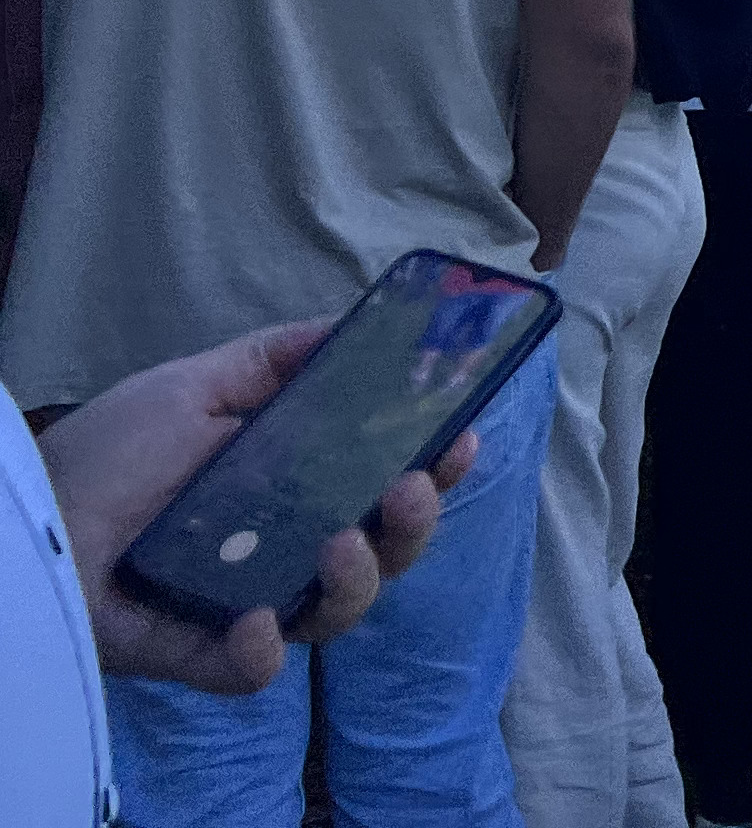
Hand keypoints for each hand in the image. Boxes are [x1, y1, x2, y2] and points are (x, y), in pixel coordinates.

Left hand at [42, 321, 476, 692]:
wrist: (31, 511)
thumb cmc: (109, 450)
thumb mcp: (197, 384)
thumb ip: (275, 359)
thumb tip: (355, 326)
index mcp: (297, 489)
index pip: (386, 486)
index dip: (435, 469)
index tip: (460, 438)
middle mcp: (286, 550)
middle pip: (384, 554)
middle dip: (418, 524)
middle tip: (407, 489)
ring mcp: (248, 606)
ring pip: (337, 613)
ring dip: (359, 580)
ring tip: (339, 542)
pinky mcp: (199, 655)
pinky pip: (254, 673)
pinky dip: (265, 654)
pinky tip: (256, 621)